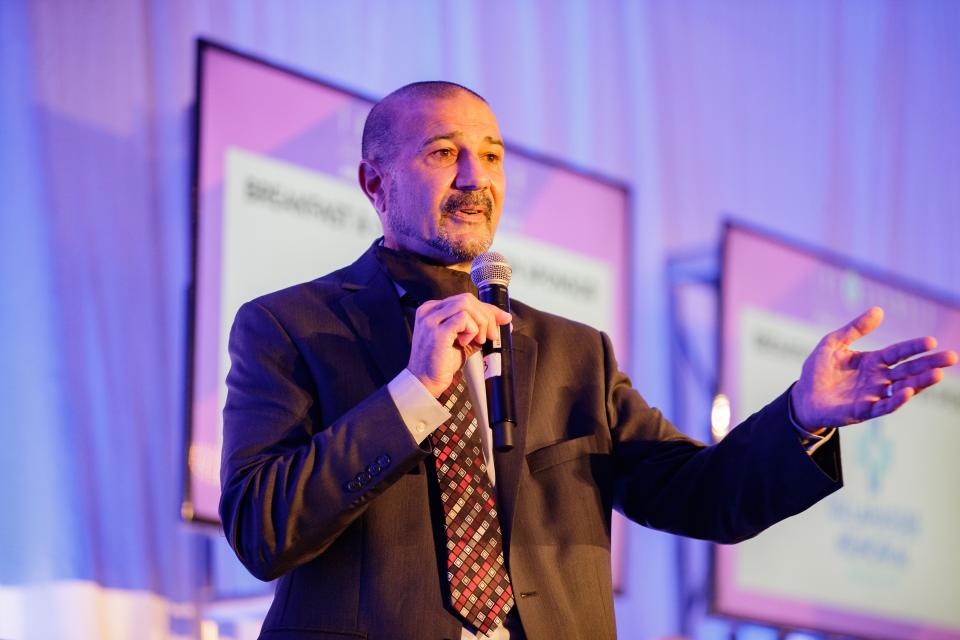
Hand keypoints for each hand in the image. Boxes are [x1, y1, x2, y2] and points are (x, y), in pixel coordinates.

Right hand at [407, 293, 511, 396]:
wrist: (425, 382)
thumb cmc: (440, 364)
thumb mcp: (462, 341)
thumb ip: (477, 329)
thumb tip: (502, 320)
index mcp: (433, 310)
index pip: (465, 300)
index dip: (487, 308)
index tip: (503, 319)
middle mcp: (430, 311)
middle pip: (467, 299)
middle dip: (487, 315)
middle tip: (492, 334)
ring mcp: (432, 319)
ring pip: (467, 305)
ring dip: (480, 321)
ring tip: (479, 339)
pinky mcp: (437, 331)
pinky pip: (463, 318)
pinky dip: (472, 329)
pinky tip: (466, 342)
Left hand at [791, 307, 957, 431]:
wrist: (802, 396)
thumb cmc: (817, 370)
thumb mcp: (833, 343)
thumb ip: (855, 329)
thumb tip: (879, 309)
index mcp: (872, 361)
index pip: (898, 352)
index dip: (914, 347)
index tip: (932, 341)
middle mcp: (878, 379)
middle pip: (908, 370)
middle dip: (930, 364)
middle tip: (951, 357)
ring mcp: (873, 395)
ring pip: (902, 388)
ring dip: (920, 382)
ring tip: (938, 374)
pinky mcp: (863, 411)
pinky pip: (883, 406)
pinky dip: (896, 400)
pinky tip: (908, 392)